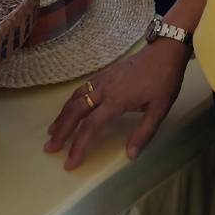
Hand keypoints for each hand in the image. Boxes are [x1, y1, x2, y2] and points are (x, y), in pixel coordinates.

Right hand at [44, 40, 186, 169]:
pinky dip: (70, 103)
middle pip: (75, 111)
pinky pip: (80, 90)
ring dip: (62, 116)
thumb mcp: (160, 109)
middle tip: (50, 148)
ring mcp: (102, 80)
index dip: (79, 146)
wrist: (164, 52)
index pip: (91, 126)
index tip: (70, 162)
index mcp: (116, 100)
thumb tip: (130, 155)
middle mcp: (103, 89)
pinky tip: (68, 110)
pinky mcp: (103, 75)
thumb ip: (144, 133)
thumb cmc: (164, 81)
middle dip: (61, 131)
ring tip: (53, 132)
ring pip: (74, 99)